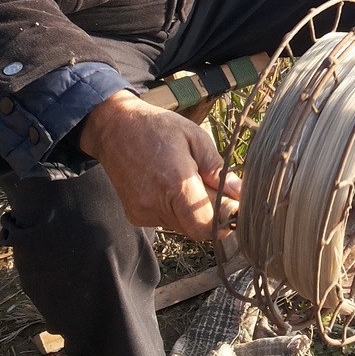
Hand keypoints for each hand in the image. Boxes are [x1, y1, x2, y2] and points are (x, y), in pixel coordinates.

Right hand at [79, 90, 242, 240]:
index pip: (206, 226)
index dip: (223, 220)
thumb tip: (239, 193)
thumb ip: (218, 169)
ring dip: (192, 210)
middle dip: (210, 211)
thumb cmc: (158, 128)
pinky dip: (175, 209)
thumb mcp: (195, 137)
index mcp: (175, 184)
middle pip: (196, 227)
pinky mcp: (135, 216)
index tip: (232, 205)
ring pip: (182, 225)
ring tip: (186, 179)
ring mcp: (143, 213)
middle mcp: (156, 204)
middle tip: (209, 184)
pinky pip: (166, 221)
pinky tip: (168, 185)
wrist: (114, 129)